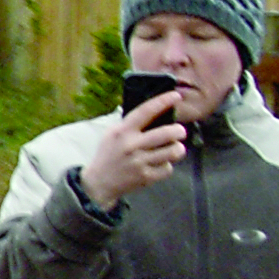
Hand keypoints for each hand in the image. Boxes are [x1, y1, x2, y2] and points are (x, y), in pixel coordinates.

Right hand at [77, 89, 193, 210]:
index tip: (176, 96)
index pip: (146, 111)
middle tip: (179, 131)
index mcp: (122, 131)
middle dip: (179, 131)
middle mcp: (132, 145)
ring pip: (173, 151)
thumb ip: (131, 124)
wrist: (99, 182)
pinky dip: (167, 166)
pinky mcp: (146, 177)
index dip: (163, 101)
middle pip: (168, 133)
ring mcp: (139, 162)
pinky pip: (168, 168)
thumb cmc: (109, 154)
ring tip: (173, 148)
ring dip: (177, 148)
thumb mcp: (112, 134)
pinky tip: (160, 164)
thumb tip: (156, 111)